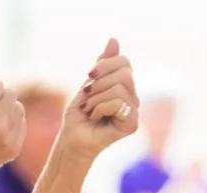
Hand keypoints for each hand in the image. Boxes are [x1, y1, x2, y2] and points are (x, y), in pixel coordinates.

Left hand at [58, 38, 139, 155]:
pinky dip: (99, 108)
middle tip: (87, 97)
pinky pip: (118, 103)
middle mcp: (133, 98)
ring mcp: (134, 112)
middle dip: (99, 83)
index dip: (104, 65)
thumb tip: (114, 39)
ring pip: (119, 89)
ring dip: (95, 99)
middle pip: (124, 73)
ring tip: (89, 110)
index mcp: (124, 87)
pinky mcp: (132, 124)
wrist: (71, 139)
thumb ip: (103, 64)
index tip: (88, 76)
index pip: (124, 62)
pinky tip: (94, 118)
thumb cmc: (78, 115)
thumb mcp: (89, 83)